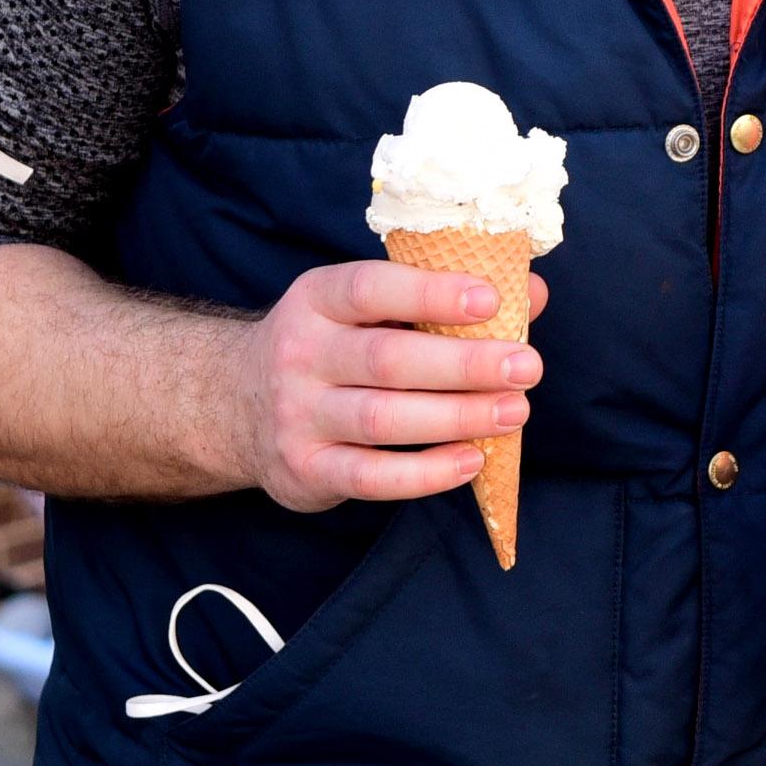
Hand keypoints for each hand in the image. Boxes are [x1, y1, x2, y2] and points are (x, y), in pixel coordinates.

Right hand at [234, 260, 550, 513]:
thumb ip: (443, 300)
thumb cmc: (332, 348)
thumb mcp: (368, 311)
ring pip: (383, 418)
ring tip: (514, 412)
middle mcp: (300, 353)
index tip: (491, 299)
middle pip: (386, 358)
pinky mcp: (304, 469)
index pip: (370, 289)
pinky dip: (426, 473)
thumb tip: (529, 294)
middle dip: (463, 364)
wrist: (236, 405)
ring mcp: (297, 414)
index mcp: (317, 299)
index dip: (431, 293)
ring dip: (456, 416)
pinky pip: (372, 477)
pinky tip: (471, 461)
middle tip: (526, 366)